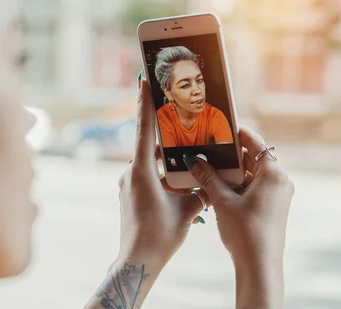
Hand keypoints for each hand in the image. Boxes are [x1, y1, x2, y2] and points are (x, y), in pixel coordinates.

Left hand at [117, 79, 203, 267]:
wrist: (138, 259)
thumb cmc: (160, 234)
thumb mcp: (186, 210)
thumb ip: (199, 190)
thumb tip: (213, 180)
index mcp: (141, 170)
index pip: (143, 129)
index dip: (144, 103)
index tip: (143, 80)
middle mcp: (130, 172)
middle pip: (148, 143)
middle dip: (163, 131)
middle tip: (175, 111)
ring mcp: (128, 183)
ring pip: (148, 161)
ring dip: (164, 156)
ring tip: (184, 150)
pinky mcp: (129, 193)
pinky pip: (146, 174)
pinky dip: (160, 171)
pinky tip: (176, 177)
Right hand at [185, 126, 293, 307]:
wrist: (259, 266)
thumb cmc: (245, 232)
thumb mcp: (222, 201)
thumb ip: (208, 177)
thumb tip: (194, 160)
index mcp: (273, 174)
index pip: (255, 142)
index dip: (236, 132)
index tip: (218, 126)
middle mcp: (278, 181)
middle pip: (252, 156)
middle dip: (229, 152)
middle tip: (206, 145)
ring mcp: (275, 194)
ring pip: (250, 172)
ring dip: (230, 169)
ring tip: (206, 163)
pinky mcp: (270, 206)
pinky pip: (252, 185)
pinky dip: (235, 182)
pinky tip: (214, 183)